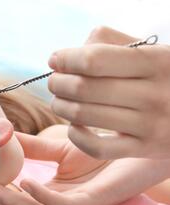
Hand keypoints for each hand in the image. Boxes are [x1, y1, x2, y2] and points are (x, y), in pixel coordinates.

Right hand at [0, 132, 169, 204]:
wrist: (137, 145)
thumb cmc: (102, 148)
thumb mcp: (58, 147)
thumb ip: (32, 146)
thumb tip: (3, 136)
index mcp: (52, 196)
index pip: (18, 203)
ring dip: (12, 204)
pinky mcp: (92, 202)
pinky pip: (62, 204)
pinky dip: (41, 196)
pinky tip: (24, 183)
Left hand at [48, 26, 169, 159]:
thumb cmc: (166, 77)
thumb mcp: (152, 52)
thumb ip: (112, 44)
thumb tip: (67, 57)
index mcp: (156, 62)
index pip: (94, 60)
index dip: (66, 59)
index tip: (56, 59)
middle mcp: (154, 94)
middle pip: (83, 88)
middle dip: (58, 83)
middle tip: (55, 82)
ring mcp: (150, 125)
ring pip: (83, 116)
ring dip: (61, 106)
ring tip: (60, 101)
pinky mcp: (144, 149)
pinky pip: (96, 148)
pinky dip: (76, 136)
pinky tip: (75, 126)